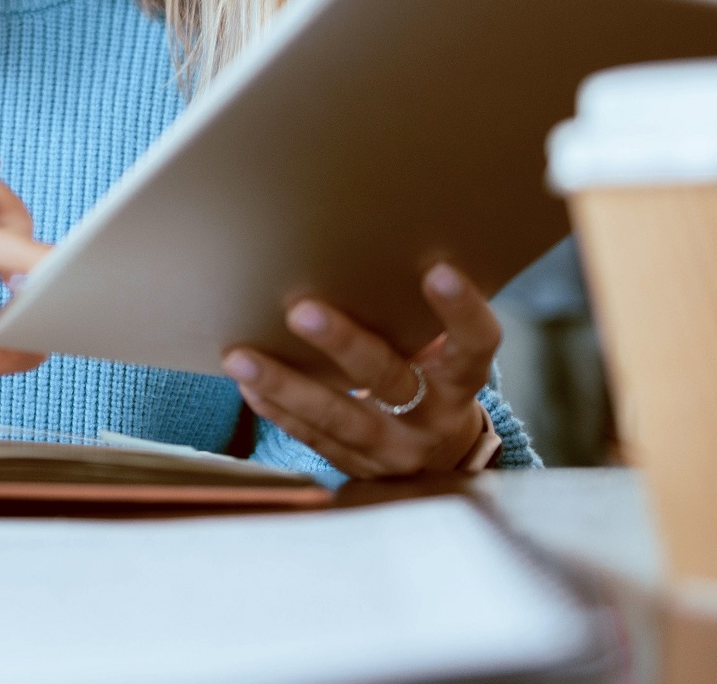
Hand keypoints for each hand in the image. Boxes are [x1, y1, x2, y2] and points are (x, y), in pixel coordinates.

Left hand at [221, 263, 497, 477]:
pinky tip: (247, 383)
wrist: (442, 463)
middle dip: (344, 345)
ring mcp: (393, 450)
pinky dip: (277, 408)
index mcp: (462, 381)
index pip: (474, 345)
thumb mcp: (445, 357)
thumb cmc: (435, 383)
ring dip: (286, 385)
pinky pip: (312, 437)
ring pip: (337, 418)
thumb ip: (420, 321)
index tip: (438, 270)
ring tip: (241, 357)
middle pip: (389, 379)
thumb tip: (373, 250)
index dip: (461, 311)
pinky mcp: (356, 467)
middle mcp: (432, 419)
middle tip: (302, 310)